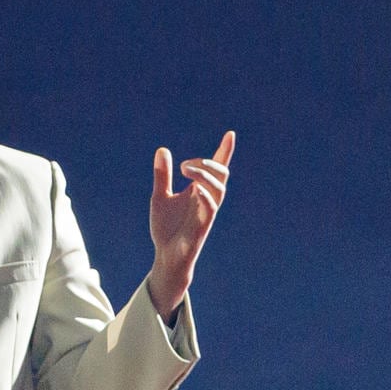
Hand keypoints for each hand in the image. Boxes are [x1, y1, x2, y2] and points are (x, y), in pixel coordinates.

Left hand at [146, 131, 233, 318]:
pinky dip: (206, 196)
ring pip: (218, 190)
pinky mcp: (202, 227)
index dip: (224, 152)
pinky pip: (211, 209)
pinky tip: (196, 189)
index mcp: (200, 191)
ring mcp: (207, 213)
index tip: (230, 134)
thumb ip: (162, 176)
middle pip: (221, 175)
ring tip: (184, 168)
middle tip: (184, 164)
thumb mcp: (160, 197)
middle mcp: (207, 200)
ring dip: (204, 175)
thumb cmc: (167, 228)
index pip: (216, 169)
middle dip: (209, 163)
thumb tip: (163, 150)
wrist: (166, 255)